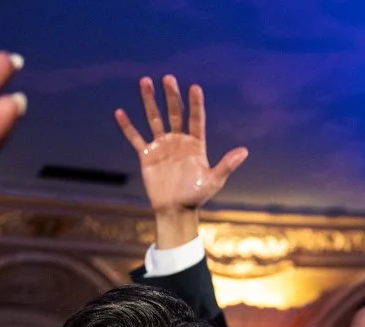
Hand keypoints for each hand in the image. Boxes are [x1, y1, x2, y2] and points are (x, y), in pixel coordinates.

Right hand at [115, 74, 247, 245]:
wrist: (176, 210)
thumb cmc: (197, 196)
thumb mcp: (214, 180)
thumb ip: (227, 165)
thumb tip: (244, 151)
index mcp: (195, 144)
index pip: (195, 119)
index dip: (195, 104)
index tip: (195, 87)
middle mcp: (178, 140)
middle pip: (174, 113)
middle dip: (171, 95)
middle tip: (168, 78)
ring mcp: (162, 145)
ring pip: (154, 118)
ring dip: (149, 101)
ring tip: (145, 81)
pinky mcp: (147, 154)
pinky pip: (135, 137)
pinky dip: (127, 126)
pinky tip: (120, 112)